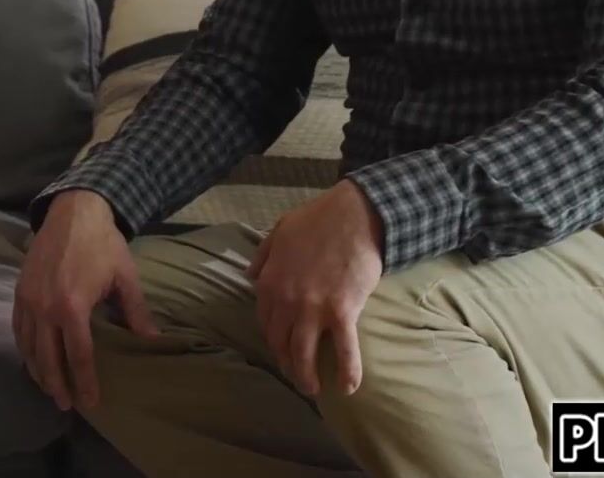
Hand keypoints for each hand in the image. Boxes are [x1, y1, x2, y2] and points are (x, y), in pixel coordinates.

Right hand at [12, 190, 157, 411]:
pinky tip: (33, 359)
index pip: (77, 356)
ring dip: (38, 372)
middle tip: (66, 405)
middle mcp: (45, 308)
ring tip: (49, 388)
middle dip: (57, 385)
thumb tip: (152, 340)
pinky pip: (18, 328)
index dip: (84, 382)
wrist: (73, 212)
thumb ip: (136, 311)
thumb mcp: (125, 277)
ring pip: (28, 347)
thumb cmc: (103, 244)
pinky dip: (24, 349)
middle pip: (48, 359)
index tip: (91, 402)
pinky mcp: (19, 291)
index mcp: (73, 307)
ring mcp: (28, 300)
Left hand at [248, 180, 384, 397]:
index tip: (281, 348)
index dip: (273, 339)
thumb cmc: (318, 219)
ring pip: (304, 353)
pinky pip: (344, 350)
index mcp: (269, 281)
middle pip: (281, 342)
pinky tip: (347, 388)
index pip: (265, 322)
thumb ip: (262, 256)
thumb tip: (249, 275)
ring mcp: (313, 308)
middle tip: (295, 374)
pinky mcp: (342, 312)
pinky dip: (346, 372)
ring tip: (311, 388)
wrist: (354, 215)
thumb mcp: (279, 231)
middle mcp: (286, 300)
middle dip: (286, 363)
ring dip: (306, 376)